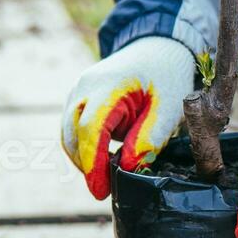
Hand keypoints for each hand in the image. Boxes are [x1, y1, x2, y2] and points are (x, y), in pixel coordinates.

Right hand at [61, 37, 194, 198]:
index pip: (90, 129)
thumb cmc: (166, 77)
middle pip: (72, 135)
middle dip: (87, 165)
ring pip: (68, 134)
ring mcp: (77, 91)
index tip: (101, 190)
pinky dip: (84, 147)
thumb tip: (126, 169)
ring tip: (109, 173)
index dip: (93, 163)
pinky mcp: (77, 98)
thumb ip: (148, 139)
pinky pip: (72, 128)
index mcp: (109, 85)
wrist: (157, 46)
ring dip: (84, 157)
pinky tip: (105, 157)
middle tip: (107, 189)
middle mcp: (85, 86)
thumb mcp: (169, 109)